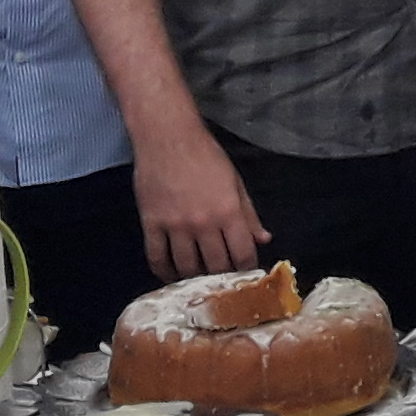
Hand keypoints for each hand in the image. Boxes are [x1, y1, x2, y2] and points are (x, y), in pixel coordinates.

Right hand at [132, 120, 268, 283]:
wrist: (167, 136)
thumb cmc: (205, 154)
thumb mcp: (235, 181)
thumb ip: (249, 214)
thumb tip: (263, 239)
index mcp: (228, 211)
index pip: (243, 253)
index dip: (246, 268)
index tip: (245, 272)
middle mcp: (203, 223)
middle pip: (215, 265)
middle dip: (222, 276)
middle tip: (222, 278)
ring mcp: (175, 225)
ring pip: (186, 267)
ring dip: (194, 277)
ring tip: (198, 279)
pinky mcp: (151, 223)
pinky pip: (156, 257)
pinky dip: (164, 271)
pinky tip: (170, 275)